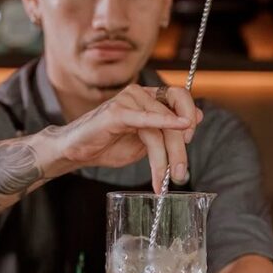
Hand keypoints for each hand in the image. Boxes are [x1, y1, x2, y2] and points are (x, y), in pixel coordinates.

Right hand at [57, 84, 202, 192]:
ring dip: (165, 157)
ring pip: (160, 128)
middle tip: (179, 174)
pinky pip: (144, 120)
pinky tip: (176, 131)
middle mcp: (139, 94)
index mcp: (148, 97)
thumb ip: (167, 131)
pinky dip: (163, 123)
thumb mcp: (146, 141)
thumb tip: (196, 119)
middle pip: (174, 116)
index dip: (190, 116)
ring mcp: (127, 100)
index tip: (188, 141)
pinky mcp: (116, 112)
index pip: (179, 97)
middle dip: (179, 148)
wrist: (76, 152)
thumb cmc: (108, 145)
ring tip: (162, 179)